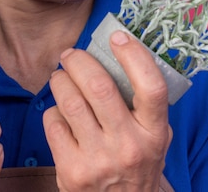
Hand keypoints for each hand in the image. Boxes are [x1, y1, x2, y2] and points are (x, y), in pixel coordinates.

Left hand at [43, 31, 171, 191]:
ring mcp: (99, 159)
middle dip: (78, 61)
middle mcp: (128, 146)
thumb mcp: (154, 137)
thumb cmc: (137, 164)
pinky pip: (53, 123)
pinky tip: (59, 112)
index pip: (151, 87)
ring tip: (60, 77)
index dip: (133, 56)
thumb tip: (118, 56)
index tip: (118, 37)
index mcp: (155, 133)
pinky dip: (52, 110)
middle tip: (71, 55)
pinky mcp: (71, 170)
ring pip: (70, 101)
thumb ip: (142, 104)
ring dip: (60, 80)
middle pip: (99, 86)